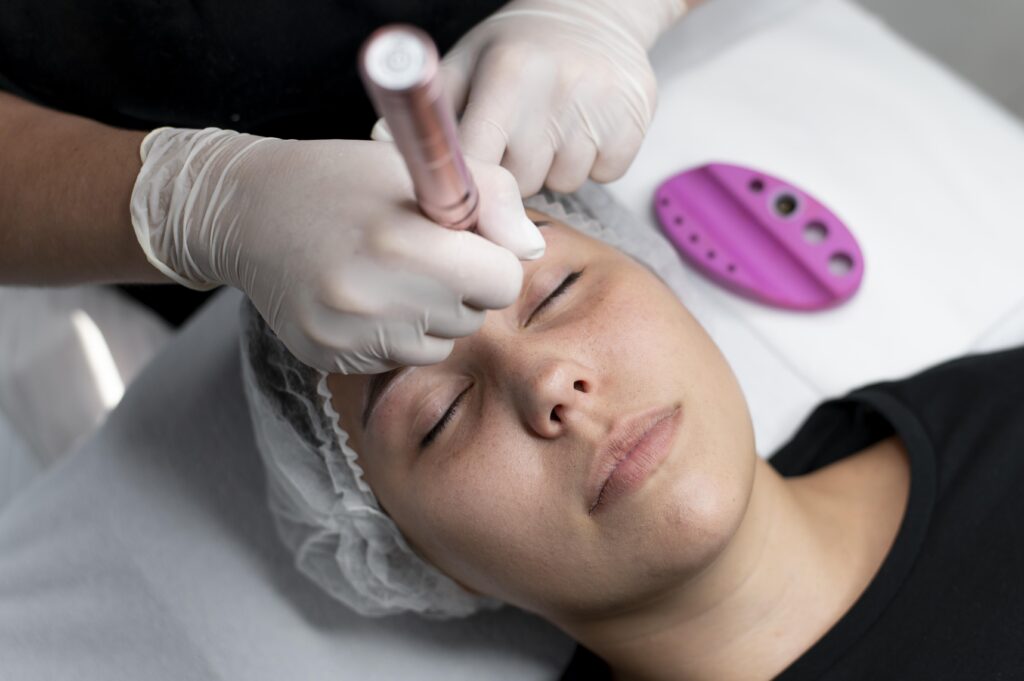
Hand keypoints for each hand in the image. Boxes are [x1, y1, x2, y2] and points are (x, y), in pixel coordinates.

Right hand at [130, 127, 545, 373]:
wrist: (245, 210)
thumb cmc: (342, 180)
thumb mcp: (418, 167)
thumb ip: (492, 198)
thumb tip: (530, 250)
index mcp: (404, 242)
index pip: (501, 282)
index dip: (491, 259)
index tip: (465, 243)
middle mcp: (375, 297)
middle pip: (473, 317)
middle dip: (461, 288)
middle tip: (420, 254)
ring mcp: (348, 334)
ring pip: (438, 346)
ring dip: (429, 316)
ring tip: (389, 274)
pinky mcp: (327, 357)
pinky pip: (396, 360)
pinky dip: (393, 334)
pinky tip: (363, 296)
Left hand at [372, 0, 687, 195]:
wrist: (599, 10)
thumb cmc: (519, 47)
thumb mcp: (468, 63)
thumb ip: (430, 110)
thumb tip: (376, 147)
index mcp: (507, 74)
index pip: (477, 161)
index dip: (468, 188)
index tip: (463, 196)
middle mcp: (555, 90)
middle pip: (521, 182)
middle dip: (515, 171)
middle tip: (518, 137)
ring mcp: (599, 108)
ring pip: (562, 184)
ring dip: (554, 168)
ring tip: (553, 127)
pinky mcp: (634, 125)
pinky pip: (602, 176)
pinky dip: (593, 163)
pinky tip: (585, 129)